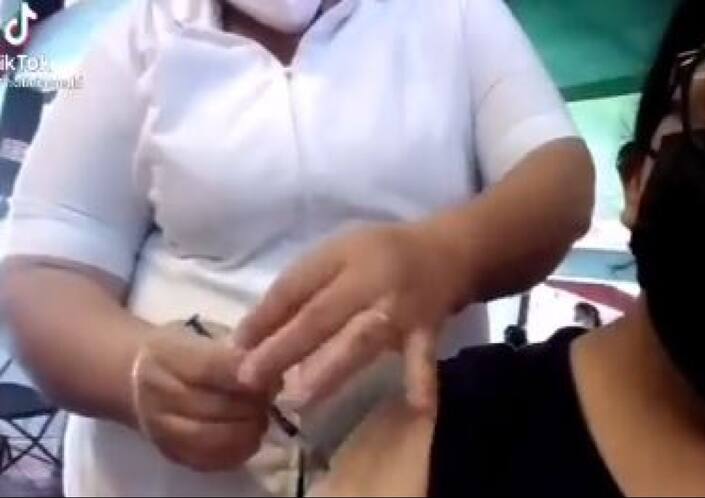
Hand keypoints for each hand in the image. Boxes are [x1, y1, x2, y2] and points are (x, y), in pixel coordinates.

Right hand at [130, 322, 274, 471]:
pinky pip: (212, 460)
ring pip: (217, 438)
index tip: (272, 370)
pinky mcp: (171, 452)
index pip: (211, 368)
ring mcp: (161, 428)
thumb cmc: (181, 349)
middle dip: (255, 402)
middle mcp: (157, 394)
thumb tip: (273, 367)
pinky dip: (239, 449)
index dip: (248, 372)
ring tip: (262, 414)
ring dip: (250, 427)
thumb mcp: (203, 334)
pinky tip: (250, 433)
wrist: (137, 377)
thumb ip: (236, 348)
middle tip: (271, 394)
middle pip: (218, 406)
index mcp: (165, 355)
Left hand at [235, 223, 471, 410]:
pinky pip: (423, 357)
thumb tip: (251, 335)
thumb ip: (297, 290)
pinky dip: (422, 380)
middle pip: (322, 316)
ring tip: (301, 397)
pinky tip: (417, 408)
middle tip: (251, 379)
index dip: (264, 316)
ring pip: (361, 340)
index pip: (295, 287)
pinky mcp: (427, 330)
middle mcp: (368, 281)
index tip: (236, 348)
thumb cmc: (378, 254)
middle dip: (285, 349)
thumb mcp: (336, 254)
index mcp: (340, 257)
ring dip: (331, 368)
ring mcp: (399, 308)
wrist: (446, 251)